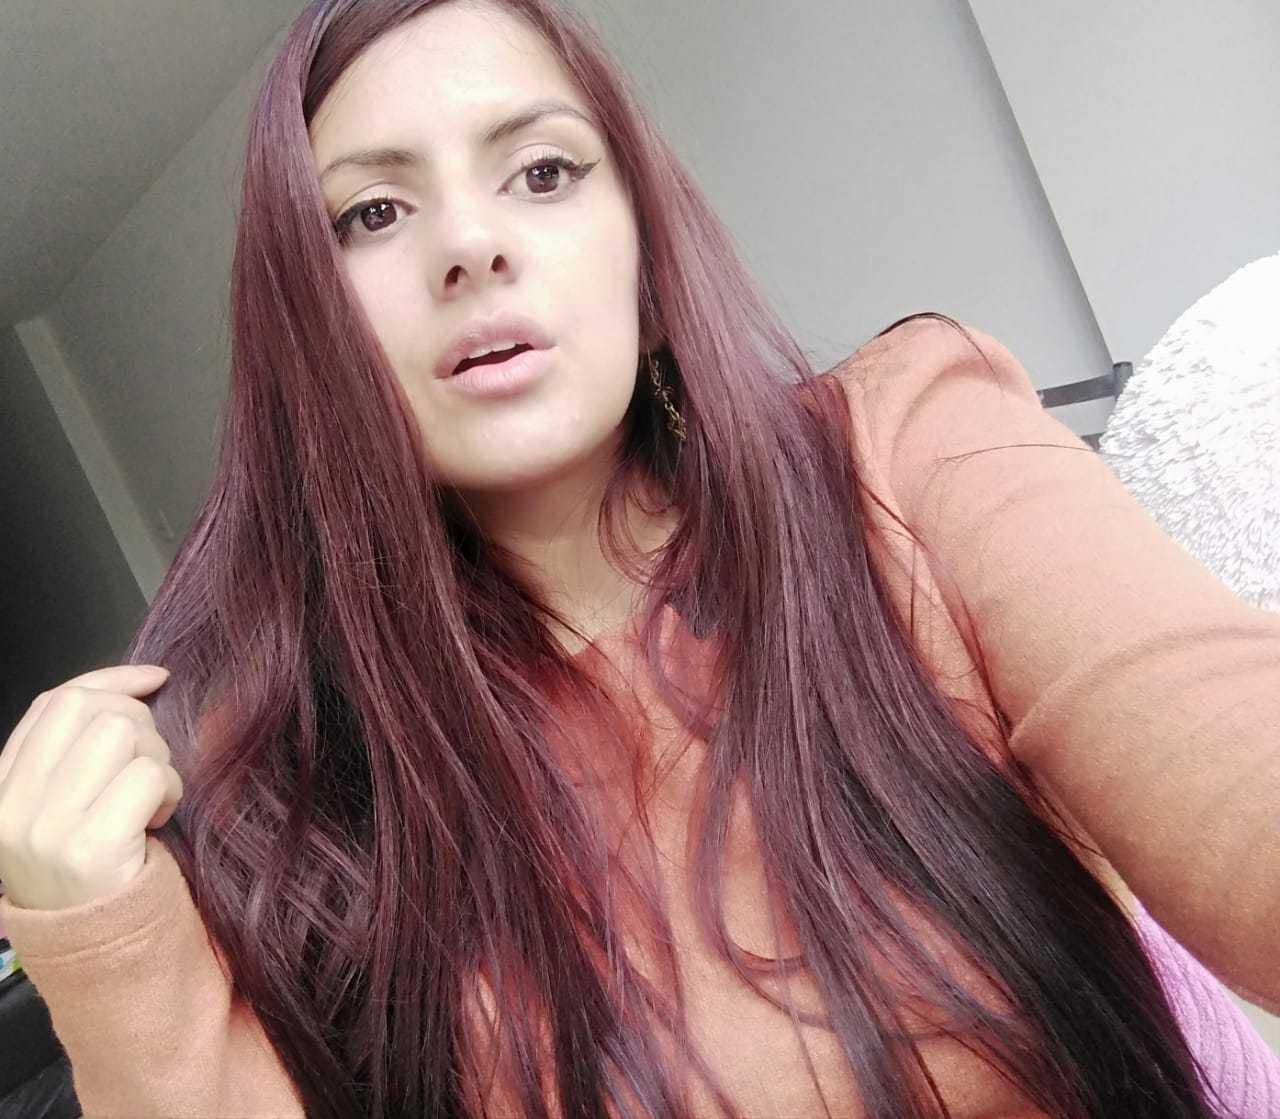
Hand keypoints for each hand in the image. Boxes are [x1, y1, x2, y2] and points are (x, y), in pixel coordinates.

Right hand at [0, 664, 182, 910]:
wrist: (99, 954)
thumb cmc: (94, 873)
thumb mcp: (65, 809)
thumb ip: (79, 752)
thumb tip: (139, 685)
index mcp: (1, 793)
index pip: (53, 703)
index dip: (110, 680)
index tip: (154, 679)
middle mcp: (12, 809)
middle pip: (91, 710)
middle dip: (141, 725)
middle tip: (149, 770)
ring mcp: (45, 829)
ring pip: (121, 733)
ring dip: (156, 758)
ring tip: (151, 798)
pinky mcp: (89, 848)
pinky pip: (147, 775)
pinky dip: (169, 789)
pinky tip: (157, 820)